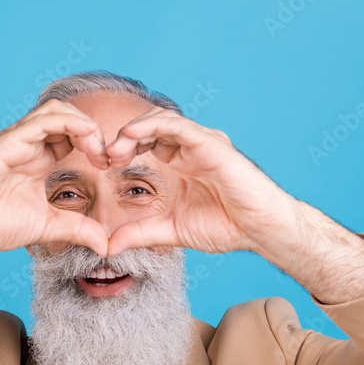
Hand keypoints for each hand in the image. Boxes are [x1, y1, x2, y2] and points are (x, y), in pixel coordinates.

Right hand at [0, 99, 111, 256]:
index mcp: (40, 160)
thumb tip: (105, 245)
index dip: (97, 145)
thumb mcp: (47, 227)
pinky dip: (69, 122)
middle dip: (95, 132)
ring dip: (84, 124)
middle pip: (69, 116)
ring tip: (98, 148)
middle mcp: (31, 145)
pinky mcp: (8, 141)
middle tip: (108, 157)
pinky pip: (42, 120)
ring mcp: (19, 140)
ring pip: (58, 111)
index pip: (74, 136)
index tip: (109, 166)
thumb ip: (77, 230)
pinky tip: (85, 137)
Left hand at [103, 107, 298, 256]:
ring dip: (133, 130)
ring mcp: (202, 142)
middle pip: (149, 125)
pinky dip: (152, 127)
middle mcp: (191, 146)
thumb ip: (140, 233)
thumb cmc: (226, 226)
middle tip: (104, 156)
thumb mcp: (171, 230)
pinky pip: (178, 126)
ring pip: (161, 119)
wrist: (260, 230)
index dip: (122, 148)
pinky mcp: (212, 144)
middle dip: (123, 137)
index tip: (103, 164)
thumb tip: (108, 246)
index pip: (146, 141)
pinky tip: (132, 137)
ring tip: (115, 150)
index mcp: (182, 161)